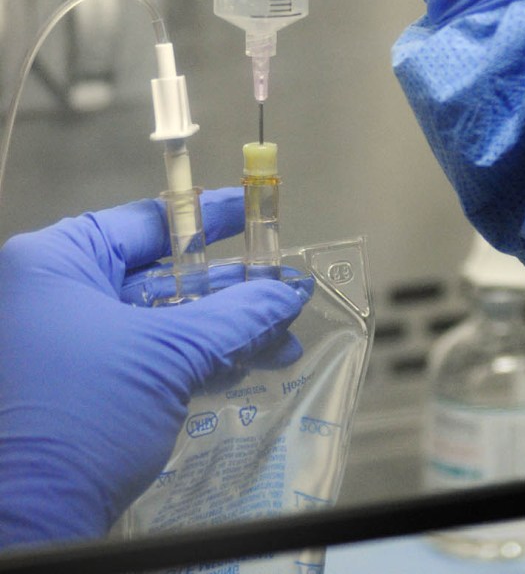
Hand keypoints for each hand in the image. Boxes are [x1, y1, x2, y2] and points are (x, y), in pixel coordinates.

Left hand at [0, 193, 303, 546]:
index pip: (145, 222)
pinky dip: (196, 361)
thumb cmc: (85, 412)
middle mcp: (58, 292)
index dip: (206, 218)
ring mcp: (68, 342)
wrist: (31, 519)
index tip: (253, 213)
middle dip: (227, 289)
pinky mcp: (84, 387)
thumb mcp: (167, 354)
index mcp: (58, 260)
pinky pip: (149, 357)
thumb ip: (232, 317)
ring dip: (221, 331)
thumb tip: (286, 295)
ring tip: (282, 341)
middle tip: (280, 290)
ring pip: (159, 321)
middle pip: (158, 274)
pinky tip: (248, 366)